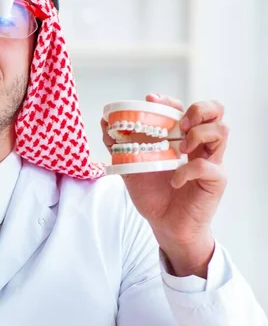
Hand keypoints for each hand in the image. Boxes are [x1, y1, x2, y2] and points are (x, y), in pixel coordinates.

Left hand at [101, 94, 228, 276]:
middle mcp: (201, 147)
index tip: (151, 100)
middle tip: (179, 125)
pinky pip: (207, 166)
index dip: (171, 101)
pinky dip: (187, 171)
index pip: (186, 109)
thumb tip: (105, 123)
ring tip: (180, 148)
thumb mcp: (132, 168)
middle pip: (215, 112)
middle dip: (197, 110)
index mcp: (183, 139)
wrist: (164, 226)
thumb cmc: (153, 196)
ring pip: (221, 130)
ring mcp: (212, 162)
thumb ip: (120, 147)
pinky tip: (174, 180)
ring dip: (198, 134)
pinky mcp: (215, 181)